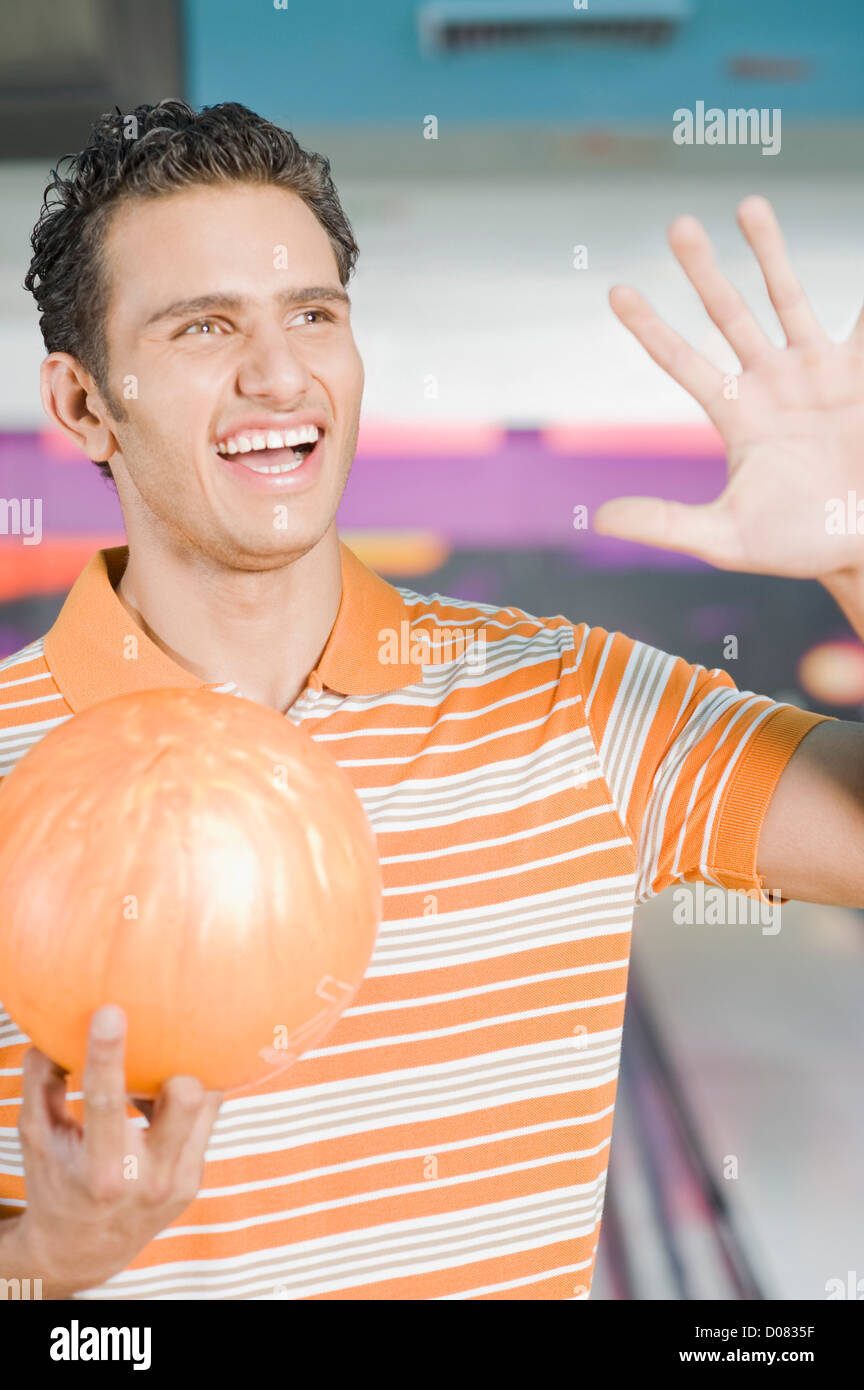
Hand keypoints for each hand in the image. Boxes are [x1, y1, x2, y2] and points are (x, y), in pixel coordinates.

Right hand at [15, 1005, 222, 1296]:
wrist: (84, 1250)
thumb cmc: (55, 1183)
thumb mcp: (36, 1140)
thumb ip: (40, 1085)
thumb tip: (51, 1034)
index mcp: (101, 1171)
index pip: (106, 1103)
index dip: (108, 1054)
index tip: (109, 1011)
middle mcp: (148, 1178)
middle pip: (185, 1101)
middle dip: (176, 1064)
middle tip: (159, 1040)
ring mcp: (179, 1180)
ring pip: (206, 1103)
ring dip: (182, 1076)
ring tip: (158, 1064)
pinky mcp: (195, 1179)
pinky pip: (207, 1118)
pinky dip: (188, 1098)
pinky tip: (164, 1088)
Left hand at [594, 196, 863, 579]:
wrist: (862, 545)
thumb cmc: (796, 544)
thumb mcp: (725, 537)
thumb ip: (666, 523)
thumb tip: (599, 519)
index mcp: (736, 414)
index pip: (681, 362)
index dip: (651, 328)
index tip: (617, 290)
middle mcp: (771, 382)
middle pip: (728, 314)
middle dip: (703, 272)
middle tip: (677, 225)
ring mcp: (818, 371)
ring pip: (788, 297)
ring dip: (768, 252)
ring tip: (746, 203)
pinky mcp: (862, 372)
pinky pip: (862, 318)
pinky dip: (862, 288)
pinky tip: (856, 232)